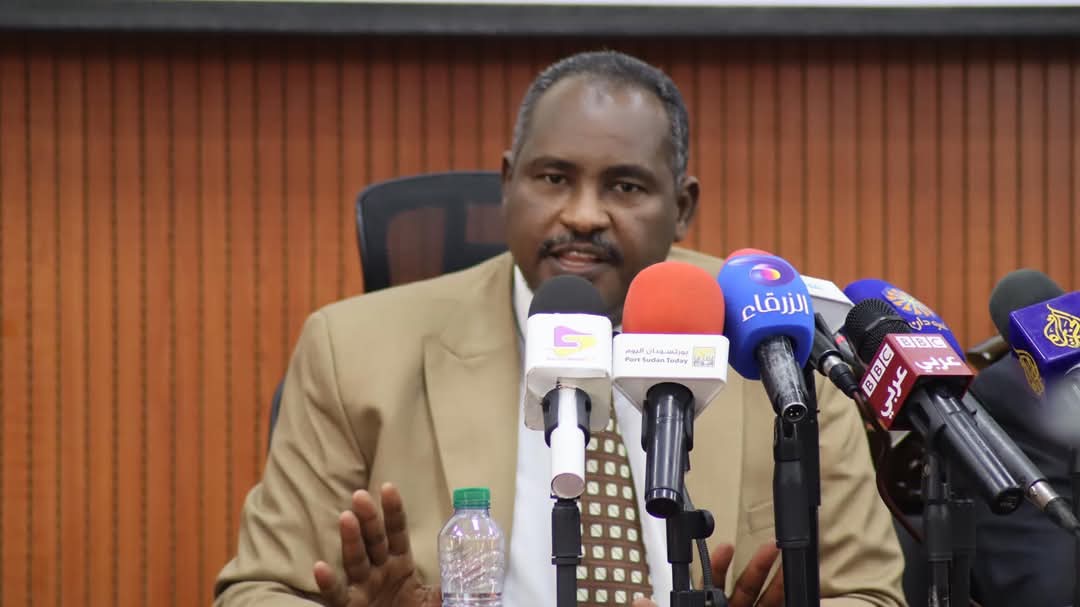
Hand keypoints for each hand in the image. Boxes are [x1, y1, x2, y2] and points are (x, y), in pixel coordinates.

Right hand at [313, 483, 439, 606]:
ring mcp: (362, 588)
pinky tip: (321, 567)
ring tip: (346, 518)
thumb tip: (472, 570)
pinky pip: (337, 595)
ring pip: (354, 561)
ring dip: (350, 540)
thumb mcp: (434, 600)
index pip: (396, 532)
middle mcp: (378, 571)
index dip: (393, 511)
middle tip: (361, 496)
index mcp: (400, 564)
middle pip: (373, 540)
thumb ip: (447, 585)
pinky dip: (328, 582)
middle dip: (368, 519)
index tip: (388, 488)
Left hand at [630, 542, 781, 606]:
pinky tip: (795, 589)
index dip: (719, 567)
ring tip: (789, 563)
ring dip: (778, 584)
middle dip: (758, 567)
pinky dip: (787, 601)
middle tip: (770, 546)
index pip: (712, 587)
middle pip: (745, 591)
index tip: (727, 549)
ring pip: (767, 605)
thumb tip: (640, 600)